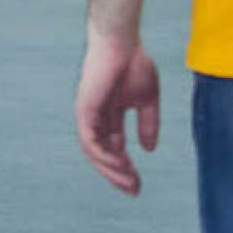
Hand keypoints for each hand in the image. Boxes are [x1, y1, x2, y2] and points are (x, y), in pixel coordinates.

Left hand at [75, 29, 159, 195]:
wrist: (121, 42)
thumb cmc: (133, 63)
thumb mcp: (147, 99)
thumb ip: (148, 123)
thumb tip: (148, 149)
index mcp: (109, 114)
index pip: (113, 146)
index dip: (124, 167)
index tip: (138, 184)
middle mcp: (95, 116)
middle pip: (102, 153)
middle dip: (117, 173)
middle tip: (134, 190)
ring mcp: (88, 113)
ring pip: (94, 151)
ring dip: (110, 169)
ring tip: (129, 181)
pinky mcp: (84, 109)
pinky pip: (89, 139)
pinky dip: (102, 155)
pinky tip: (119, 164)